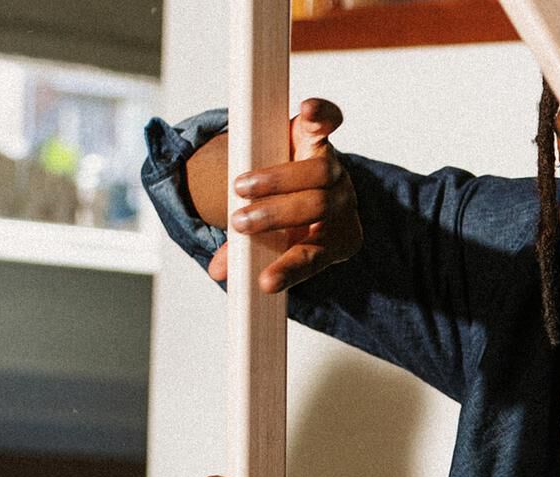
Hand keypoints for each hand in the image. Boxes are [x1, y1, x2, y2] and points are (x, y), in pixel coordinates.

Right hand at [206, 98, 363, 293]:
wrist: (299, 186)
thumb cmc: (284, 222)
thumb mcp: (268, 243)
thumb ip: (246, 255)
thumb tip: (218, 271)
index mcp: (335, 240)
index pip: (315, 257)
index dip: (290, 269)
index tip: (264, 283)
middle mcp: (341, 203)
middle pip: (317, 207)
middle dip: (276, 215)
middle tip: (239, 222)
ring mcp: (335, 168)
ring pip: (320, 172)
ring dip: (278, 180)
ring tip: (241, 187)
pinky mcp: (320, 136)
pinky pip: (329, 122)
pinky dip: (321, 115)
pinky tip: (307, 111)